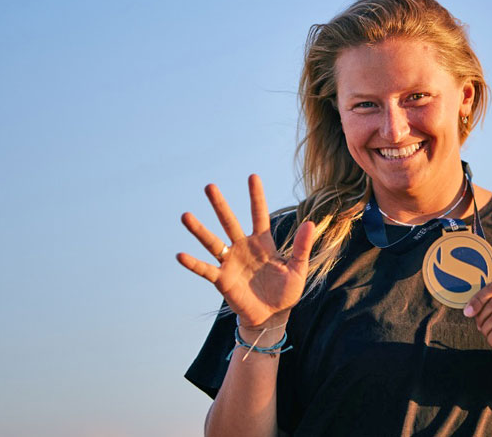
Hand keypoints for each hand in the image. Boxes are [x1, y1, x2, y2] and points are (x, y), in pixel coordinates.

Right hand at [176, 174, 314, 327]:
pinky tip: (180, 255)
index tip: (252, 176)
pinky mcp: (222, 280)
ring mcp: (231, 262)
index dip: (256, 196)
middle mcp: (243, 248)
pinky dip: (193, 263)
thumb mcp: (298, 268)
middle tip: (209, 186)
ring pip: (212, 242)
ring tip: (185, 216)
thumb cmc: (286, 291)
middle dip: (220, 205)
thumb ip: (302, 247)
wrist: (272, 316)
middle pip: (229, 222)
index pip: (259, 214)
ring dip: (199, 230)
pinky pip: (205, 269)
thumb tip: (311, 223)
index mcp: (263, 243)